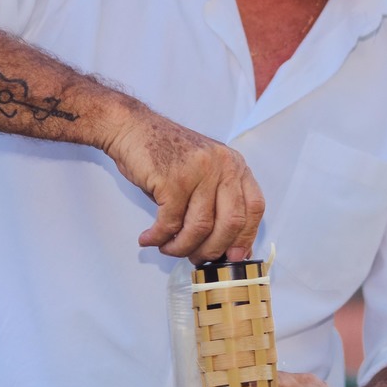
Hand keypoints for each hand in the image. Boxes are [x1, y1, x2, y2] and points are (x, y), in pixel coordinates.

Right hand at [103, 108, 263, 261]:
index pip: (254, 207)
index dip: (246, 236)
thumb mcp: (202, 172)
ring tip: (167, 248)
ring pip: (199, 227)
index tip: (233, 256)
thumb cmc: (164, 154)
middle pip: (231, 222)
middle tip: (196, 258)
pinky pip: (170, 222)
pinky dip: (158, 236)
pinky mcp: (173, 179)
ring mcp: (199, 171)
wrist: (132, 128)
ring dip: (181, 247)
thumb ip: (216, 201)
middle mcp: (222, 165)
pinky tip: (149, 239)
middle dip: (213, 249)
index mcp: (234, 165)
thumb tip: (225, 245)